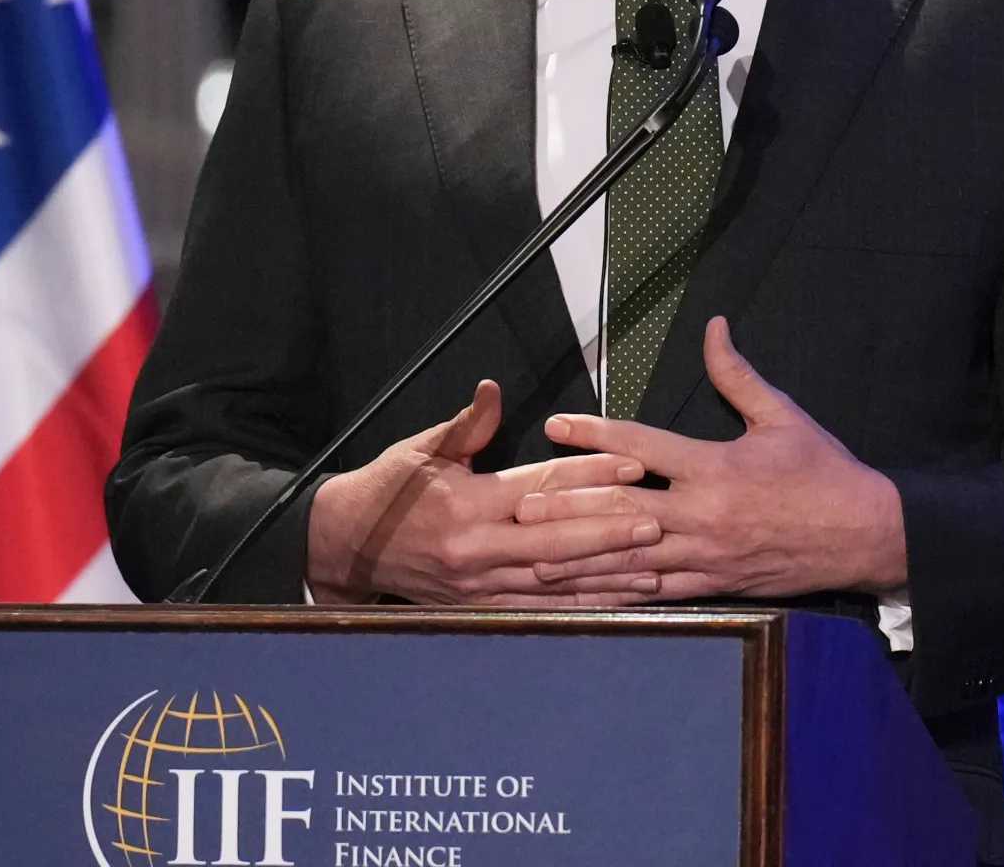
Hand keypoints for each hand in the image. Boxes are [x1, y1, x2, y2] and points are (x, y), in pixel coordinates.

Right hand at [304, 380, 669, 605]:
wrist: (347, 545)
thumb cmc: (388, 490)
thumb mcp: (422, 448)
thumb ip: (468, 425)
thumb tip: (494, 391)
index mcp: (467, 503)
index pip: (540, 488)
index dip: (589, 475)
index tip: (632, 465)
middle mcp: (477, 548)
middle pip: (557, 543)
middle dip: (610, 533)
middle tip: (656, 522)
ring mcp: (480, 585)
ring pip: (555, 583)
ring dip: (605, 577)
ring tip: (652, 568)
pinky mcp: (480, 608)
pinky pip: (541, 611)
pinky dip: (581, 608)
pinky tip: (614, 603)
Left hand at [526, 318, 908, 600]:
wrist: (866, 535)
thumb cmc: (825, 473)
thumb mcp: (783, 416)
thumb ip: (737, 375)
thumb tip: (714, 327)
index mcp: (717, 467)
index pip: (643, 447)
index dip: (595, 434)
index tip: (556, 427)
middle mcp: (703, 514)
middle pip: (621, 510)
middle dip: (568, 506)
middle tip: (521, 502)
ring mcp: (705, 556)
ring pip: (629, 558)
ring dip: (579, 558)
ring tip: (533, 556)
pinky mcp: (713, 586)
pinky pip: (655, 593)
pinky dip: (616, 594)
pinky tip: (584, 597)